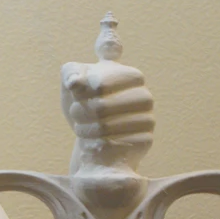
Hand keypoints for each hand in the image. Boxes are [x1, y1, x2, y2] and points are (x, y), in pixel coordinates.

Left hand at [61, 58, 154, 176]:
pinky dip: (95, 144)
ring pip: (105, 127)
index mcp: (132, 76)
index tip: (76, 94)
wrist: (90, 131)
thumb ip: (71, 73)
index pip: (100, 84)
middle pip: (101, 107)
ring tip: (80, 127)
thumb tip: (74, 82)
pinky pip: (111, 145)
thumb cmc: (83, 101)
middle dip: (79, 112)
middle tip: (75, 113)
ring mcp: (148, 119)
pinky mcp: (144, 141)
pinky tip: (93, 140)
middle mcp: (145, 97)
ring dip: (84, 129)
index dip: (80, 92)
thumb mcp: (73, 82)